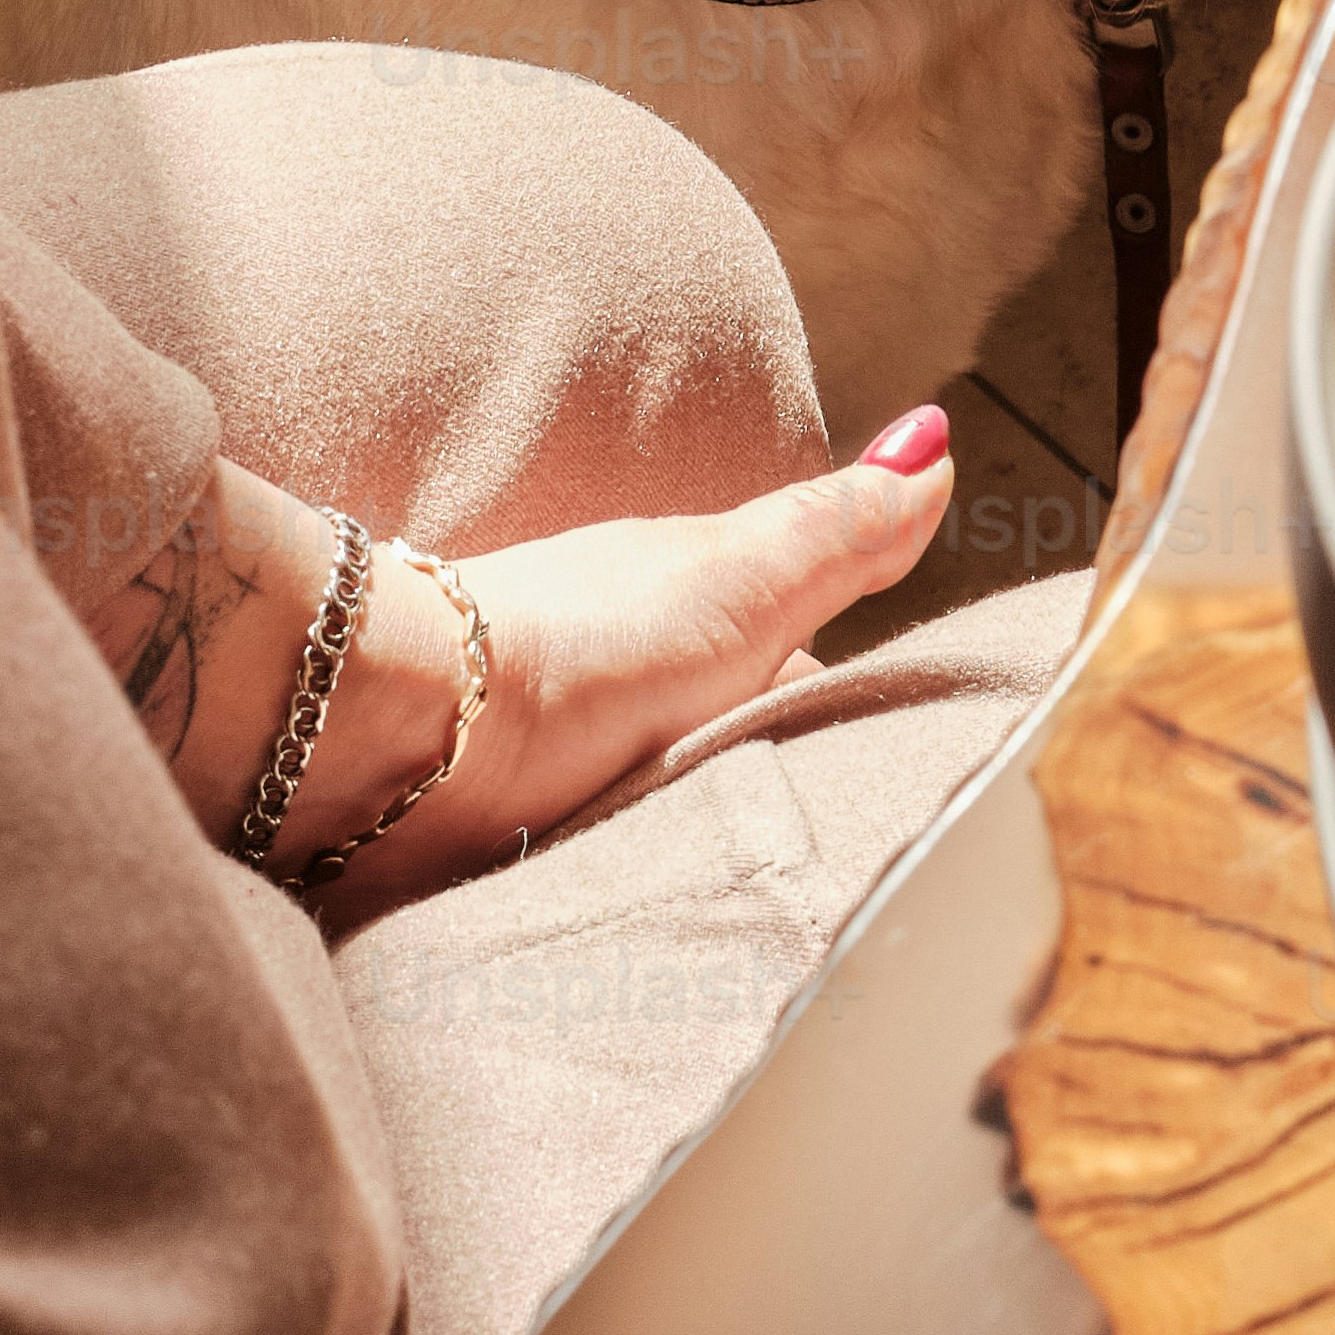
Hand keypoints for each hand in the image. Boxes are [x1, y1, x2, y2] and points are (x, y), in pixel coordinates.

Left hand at [95, 414, 957, 910]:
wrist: (403, 740)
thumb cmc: (574, 652)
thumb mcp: (739, 586)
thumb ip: (834, 534)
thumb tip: (931, 441)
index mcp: (680, 603)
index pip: (789, 655)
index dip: (828, 699)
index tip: (871, 748)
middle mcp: (615, 664)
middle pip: (716, 725)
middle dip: (755, 771)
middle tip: (808, 837)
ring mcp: (553, 741)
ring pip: (651, 788)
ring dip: (681, 826)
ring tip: (729, 883)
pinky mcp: (500, 819)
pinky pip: (583, 845)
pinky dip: (614, 864)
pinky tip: (629, 894)